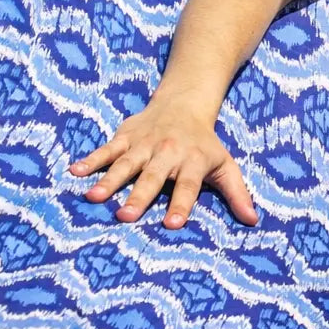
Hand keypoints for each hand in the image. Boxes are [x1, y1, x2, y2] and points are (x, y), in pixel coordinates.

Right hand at [67, 98, 256, 228]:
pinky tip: (74, 171)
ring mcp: (143, 144)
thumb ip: (237, 193)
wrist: (183, 104)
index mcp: (191, 161)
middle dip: (139, 196)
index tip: (172, 224)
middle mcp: (167, 152)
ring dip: (109, 180)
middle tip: (125, 217)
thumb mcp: (225, 165)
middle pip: (152, 177)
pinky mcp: (125, 136)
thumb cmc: (204, 144)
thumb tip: (253, 221)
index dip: (180, 204)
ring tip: (94, 198)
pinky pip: (106, 148)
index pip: (187, 186)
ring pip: (125, 163)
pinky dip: (91, 159)